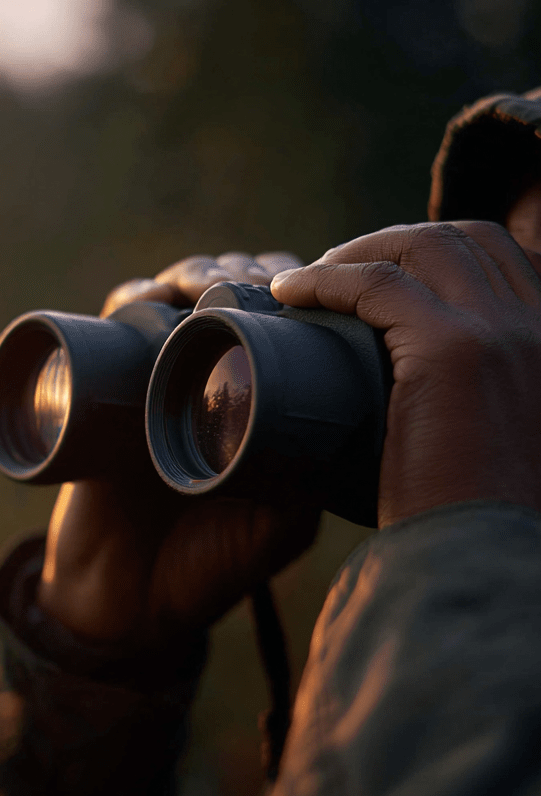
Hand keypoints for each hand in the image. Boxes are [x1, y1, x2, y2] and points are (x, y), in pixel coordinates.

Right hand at [37, 252, 320, 645]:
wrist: (119, 604)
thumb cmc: (204, 571)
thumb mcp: (274, 531)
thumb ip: (302, 486)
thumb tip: (332, 421)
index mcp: (253, 405)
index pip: (280, 323)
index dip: (294, 293)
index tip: (306, 289)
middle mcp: (203, 383)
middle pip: (227, 296)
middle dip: (241, 275)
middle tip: (249, 285)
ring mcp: (151, 383)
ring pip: (172, 297)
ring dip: (191, 276)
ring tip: (204, 288)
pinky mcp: (101, 392)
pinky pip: (113, 325)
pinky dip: (131, 299)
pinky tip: (150, 299)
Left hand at [270, 221, 540, 525]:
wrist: (480, 557)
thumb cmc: (474, 516)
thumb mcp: (498, 435)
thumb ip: (476, 395)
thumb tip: (402, 380)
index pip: (507, 255)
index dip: (439, 254)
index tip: (382, 276)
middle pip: (466, 238)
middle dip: (394, 242)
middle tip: (335, 271)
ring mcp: (505, 330)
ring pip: (423, 246)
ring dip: (356, 252)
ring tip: (306, 279)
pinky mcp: (454, 349)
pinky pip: (377, 284)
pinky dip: (326, 279)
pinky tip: (289, 290)